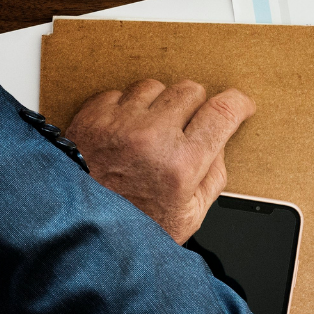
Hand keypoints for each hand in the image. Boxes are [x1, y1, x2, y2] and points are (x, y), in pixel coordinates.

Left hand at [64, 80, 255, 244]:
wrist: (75, 225)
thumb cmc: (129, 226)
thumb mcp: (188, 217)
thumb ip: (214, 178)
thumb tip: (220, 143)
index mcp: (181, 165)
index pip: (222, 112)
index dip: (237, 104)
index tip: (239, 104)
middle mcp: (151, 137)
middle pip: (190, 90)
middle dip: (194, 107)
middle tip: (185, 128)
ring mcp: (119, 123)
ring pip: (154, 87)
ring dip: (157, 105)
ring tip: (148, 134)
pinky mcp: (92, 116)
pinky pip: (120, 93)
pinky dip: (125, 109)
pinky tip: (123, 134)